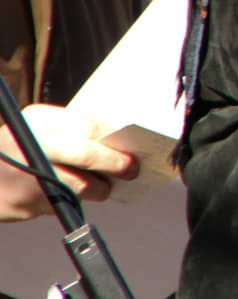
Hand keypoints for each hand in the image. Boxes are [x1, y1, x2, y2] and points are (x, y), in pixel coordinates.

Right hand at [0, 104, 138, 221]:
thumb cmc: (15, 151)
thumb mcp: (37, 127)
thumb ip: (71, 129)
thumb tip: (113, 140)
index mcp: (38, 122)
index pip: (87, 127)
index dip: (113, 138)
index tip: (131, 145)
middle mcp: (32, 146)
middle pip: (86, 155)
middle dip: (115, 164)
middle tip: (130, 169)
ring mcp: (27, 178)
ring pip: (80, 187)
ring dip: (98, 188)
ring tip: (103, 186)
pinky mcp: (25, 206)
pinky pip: (61, 204)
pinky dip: (71, 201)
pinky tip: (67, 194)